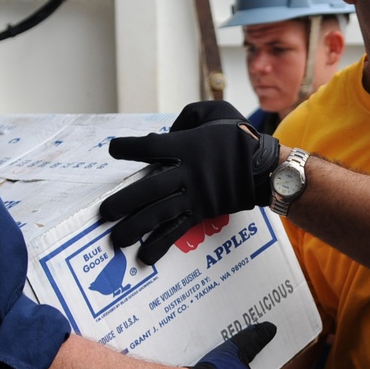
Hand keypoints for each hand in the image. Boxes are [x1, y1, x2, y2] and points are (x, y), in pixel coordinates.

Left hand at [100, 101, 279, 263]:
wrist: (266, 166)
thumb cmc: (238, 135)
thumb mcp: (214, 111)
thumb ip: (186, 116)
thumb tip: (165, 129)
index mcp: (184, 145)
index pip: (145, 147)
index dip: (125, 148)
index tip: (114, 150)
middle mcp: (185, 173)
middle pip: (146, 189)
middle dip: (122, 202)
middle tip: (103, 213)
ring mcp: (193, 195)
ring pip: (157, 214)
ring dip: (134, 228)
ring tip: (116, 240)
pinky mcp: (202, 212)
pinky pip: (178, 230)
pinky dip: (160, 245)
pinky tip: (144, 257)